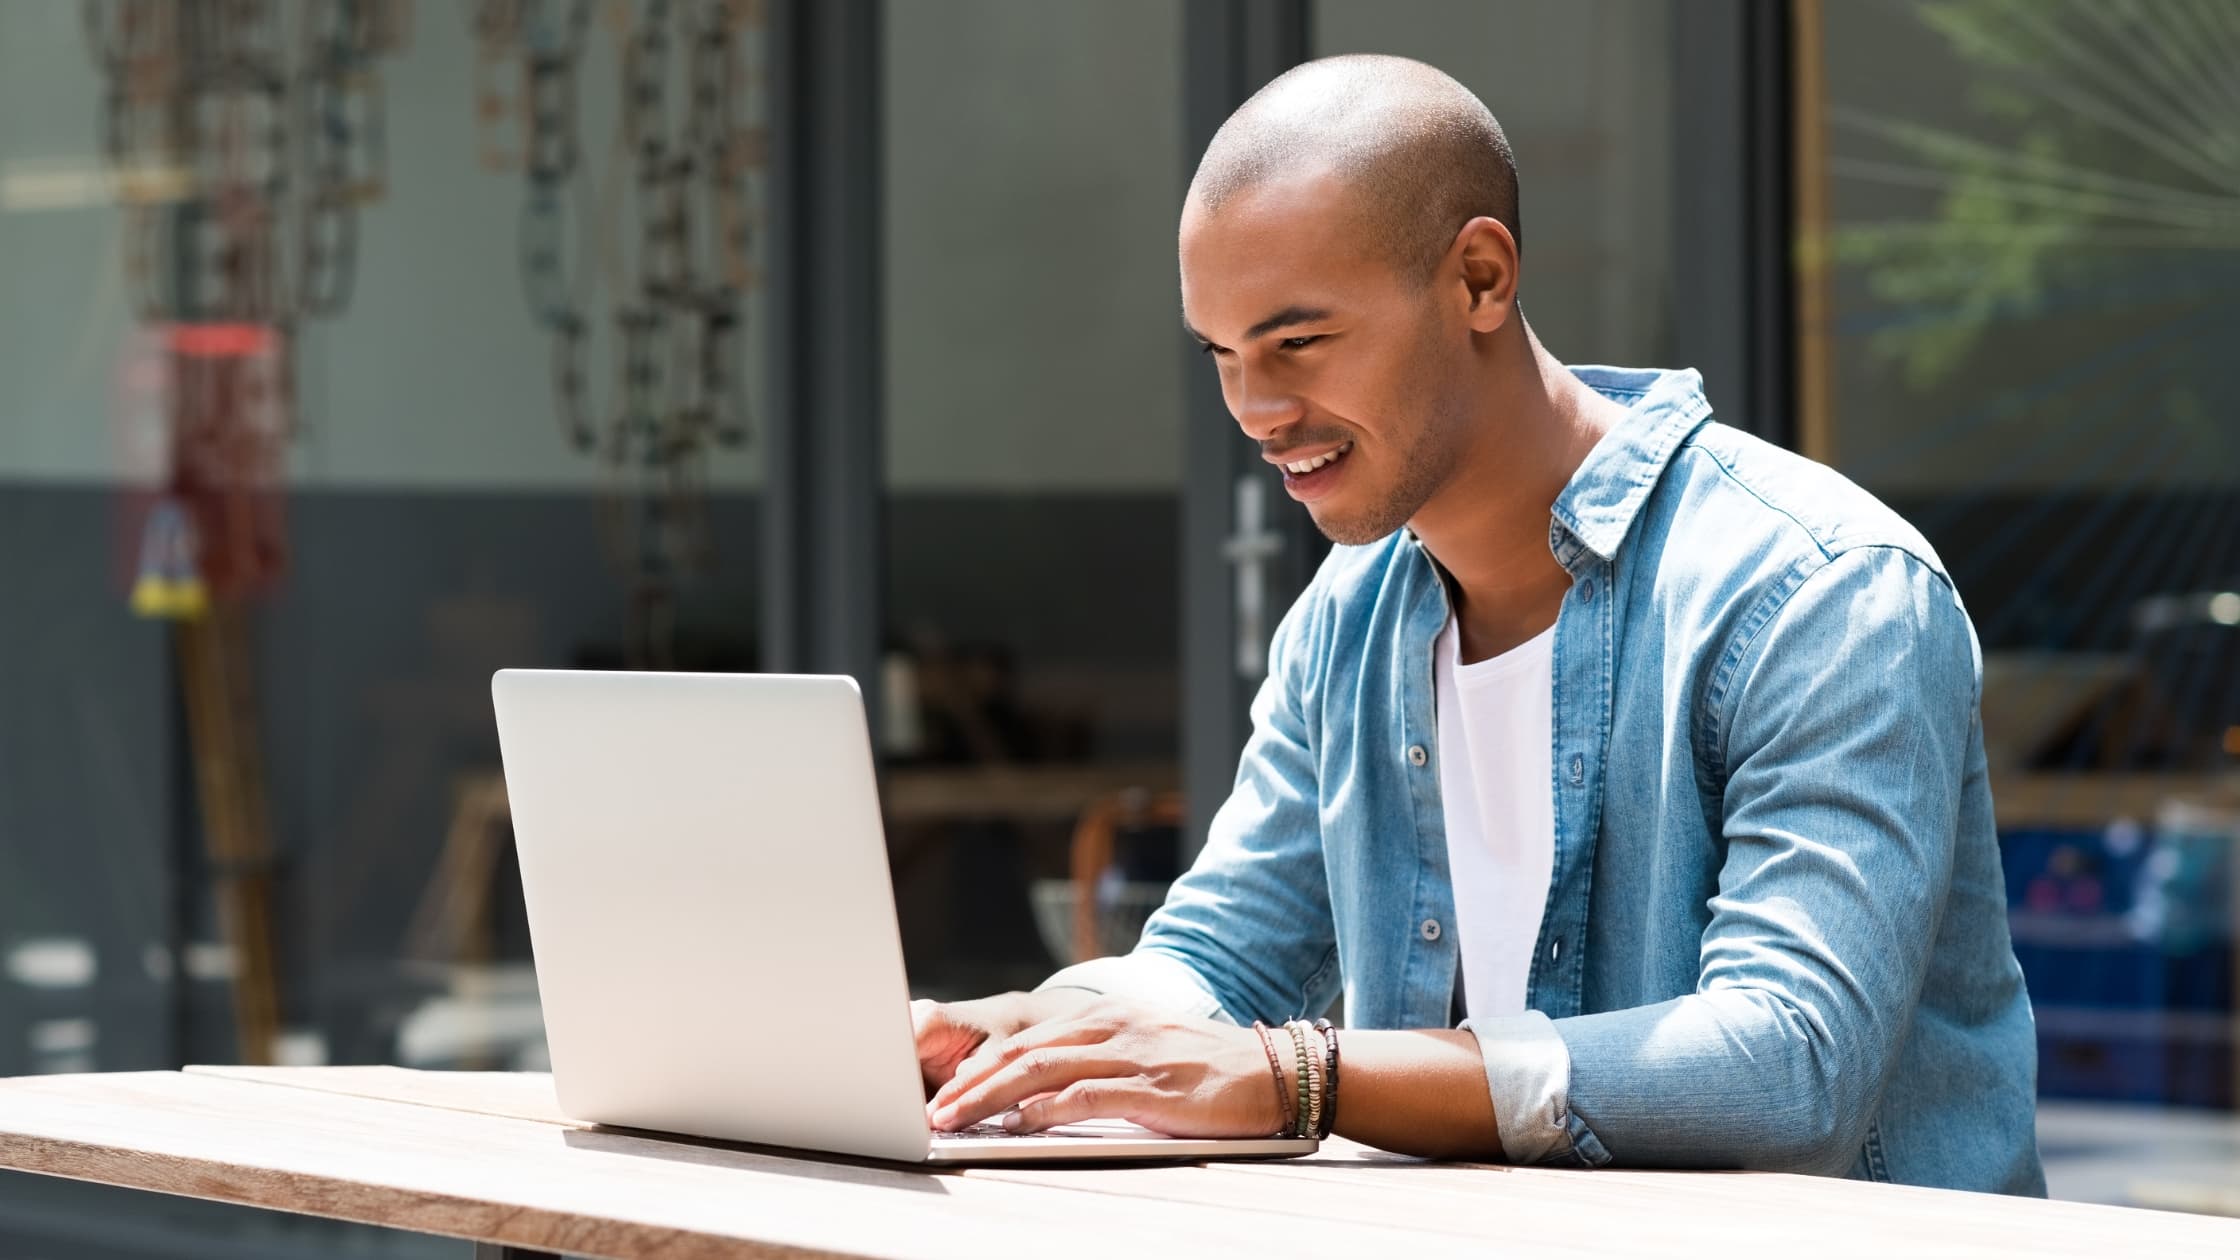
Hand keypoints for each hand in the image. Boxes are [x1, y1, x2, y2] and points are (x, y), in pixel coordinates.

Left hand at [925, 998, 1286, 1137]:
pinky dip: (1043, 1110)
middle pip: (1023, 1049)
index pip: (1027, 1037)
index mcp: (1108, 1016)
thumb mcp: (1145, 1055)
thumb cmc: (1209, 1071)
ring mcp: (1132, 1055)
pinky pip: (1084, 1096)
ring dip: (990, 1096)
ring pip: (1041, 1069)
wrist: (1276, 1072)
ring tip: (955, 1119)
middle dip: (971, 1080)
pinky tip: (1015, 1125)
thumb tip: (1039, 1099)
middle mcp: (1113, 1026)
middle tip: (933, 1107)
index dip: (979, 1064)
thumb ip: (1096, 1065)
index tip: (945, 1089)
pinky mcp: (1152, 1088)